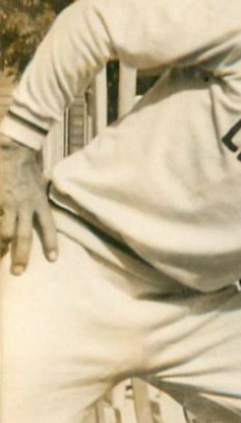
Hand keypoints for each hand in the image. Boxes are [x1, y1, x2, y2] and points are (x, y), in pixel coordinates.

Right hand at [0, 137, 55, 273]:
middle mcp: (26, 206)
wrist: (13, 150)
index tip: (53, 259)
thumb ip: (38, 200)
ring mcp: (8, 204)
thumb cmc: (26, 165)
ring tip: (0, 256)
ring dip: (2, 247)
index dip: (51, 243)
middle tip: (18, 272)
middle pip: (24, 236)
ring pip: (5, 232)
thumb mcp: (39, 184)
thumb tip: (39, 213)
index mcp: (39, 202)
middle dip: (21, 256)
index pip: (49, 227)